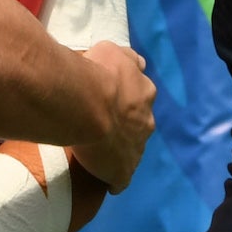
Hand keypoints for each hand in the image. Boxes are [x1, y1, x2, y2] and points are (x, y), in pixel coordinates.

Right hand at [70, 41, 154, 191]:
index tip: (109, 100)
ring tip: (99, 153)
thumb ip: (124, 57)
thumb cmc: (95, 74)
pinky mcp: (123, 171)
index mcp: (144, 93)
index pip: (139, 96)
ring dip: (119, 151)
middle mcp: (146, 121)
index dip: (124, 99)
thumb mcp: (110, 50)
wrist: (86, 104)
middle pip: (139, 125)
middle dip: (125, 126)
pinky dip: (115, 179)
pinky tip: (105, 181)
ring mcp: (137, 148)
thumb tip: (134, 61)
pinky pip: (121, 179)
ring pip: (132, 151)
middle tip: (101, 125)